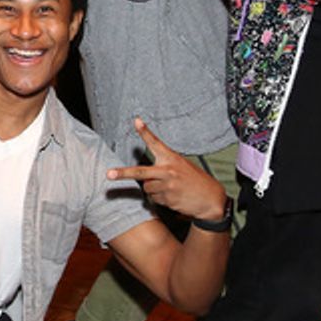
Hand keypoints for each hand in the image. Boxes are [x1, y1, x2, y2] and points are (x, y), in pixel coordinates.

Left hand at [107, 117, 227, 221]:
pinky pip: (155, 199)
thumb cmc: (196, 181)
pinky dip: (161, 199)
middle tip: (108, 174)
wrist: (212, 199)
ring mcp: (167, 186)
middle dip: (123, 173)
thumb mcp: (183, 166)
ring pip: (147, 188)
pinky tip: (174, 196)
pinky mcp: (168, 199)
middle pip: (140, 172)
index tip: (136, 121)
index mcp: (172, 158)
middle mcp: (168, 171)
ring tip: (170, 189)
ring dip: (154, 189)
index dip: (145, 132)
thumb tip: (144, 177)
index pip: (156, 143)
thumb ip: (164, 167)